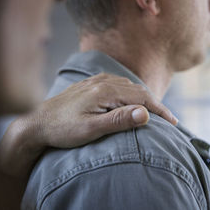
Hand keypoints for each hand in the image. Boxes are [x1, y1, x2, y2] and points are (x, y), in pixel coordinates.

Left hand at [0, 73, 176, 177]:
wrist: (36, 121)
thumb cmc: (63, 129)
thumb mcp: (91, 129)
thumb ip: (118, 120)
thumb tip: (146, 112)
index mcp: (105, 91)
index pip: (142, 98)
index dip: (160, 110)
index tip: (173, 122)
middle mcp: (102, 82)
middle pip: (137, 90)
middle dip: (154, 104)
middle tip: (168, 120)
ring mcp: (95, 81)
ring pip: (128, 86)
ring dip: (143, 98)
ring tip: (154, 111)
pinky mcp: (90, 85)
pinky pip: (117, 84)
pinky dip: (130, 92)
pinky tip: (130, 99)